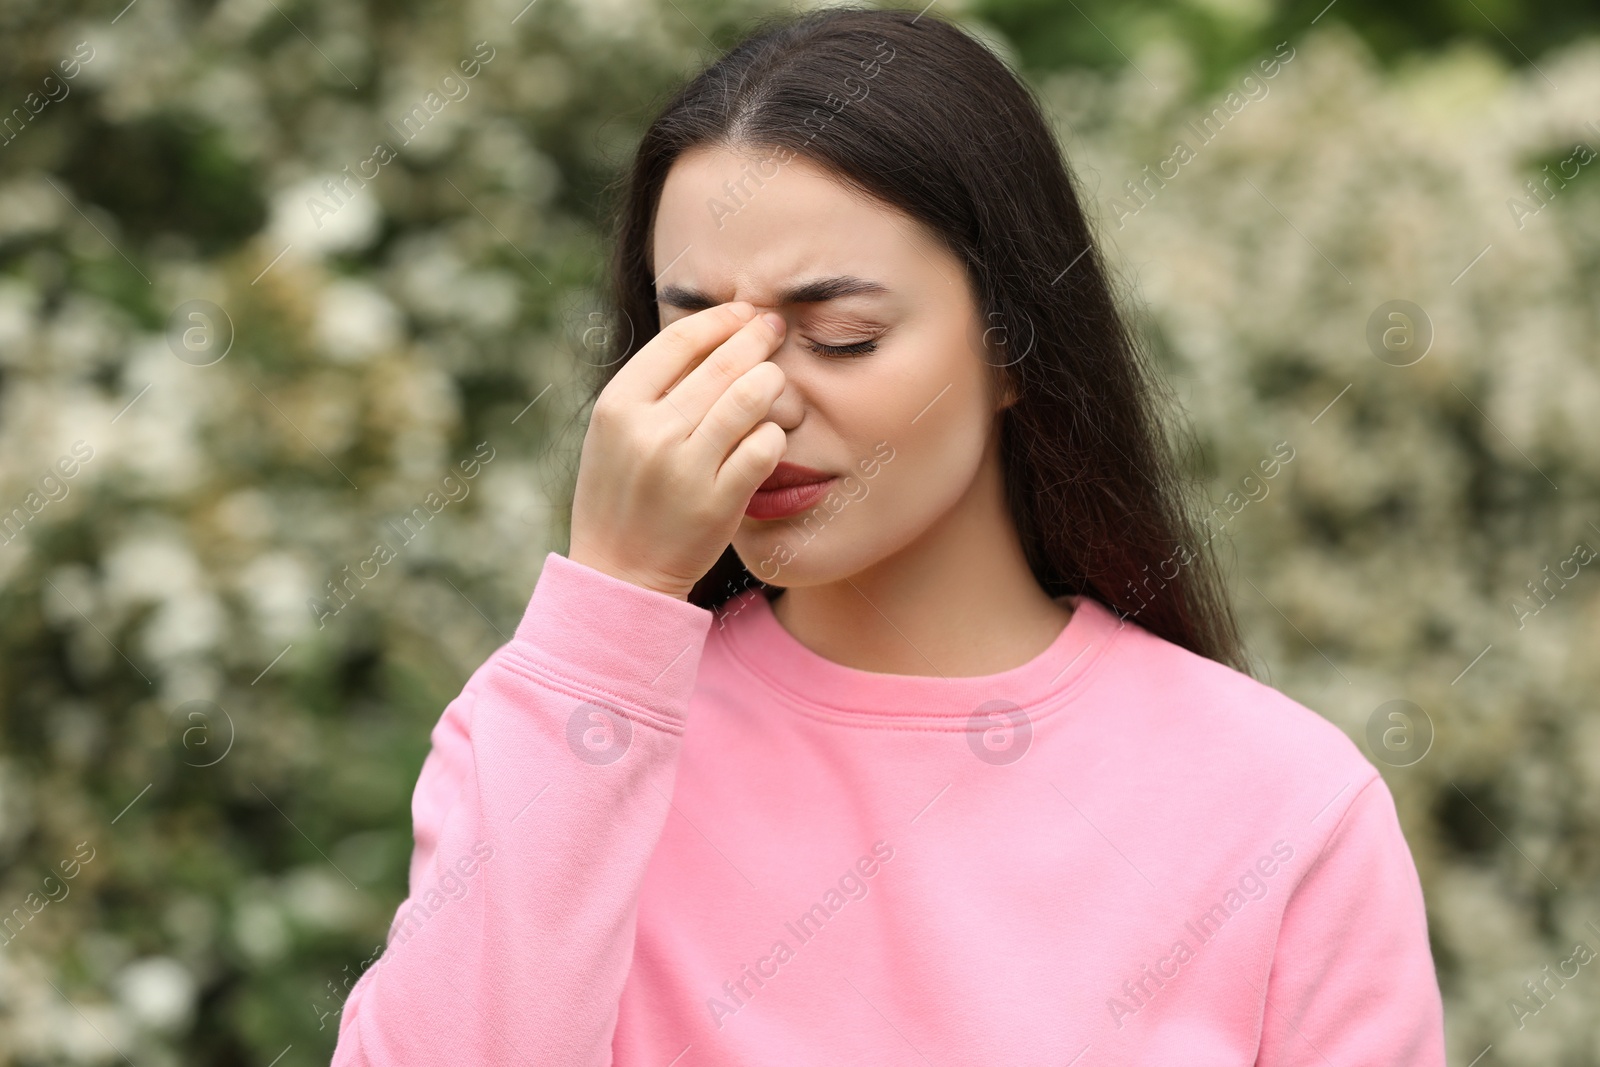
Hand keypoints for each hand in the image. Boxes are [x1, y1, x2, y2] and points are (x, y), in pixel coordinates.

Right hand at [568, 301, 787, 599]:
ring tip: (775, 382)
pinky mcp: (718, 501)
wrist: (618, 573)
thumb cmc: (620, 496)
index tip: (744, 310)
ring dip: (771, 383)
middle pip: (723, 363)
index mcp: (618, 405)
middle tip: (775, 328)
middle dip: (757, 338)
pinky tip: (769, 435)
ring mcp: (685, 467)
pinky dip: (773, 435)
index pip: (680, 339)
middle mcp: (650, 431)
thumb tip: (708, 334)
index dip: (721, 318)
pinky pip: (764, 446)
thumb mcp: (615, 434)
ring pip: (750, 397)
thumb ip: (652, 388)